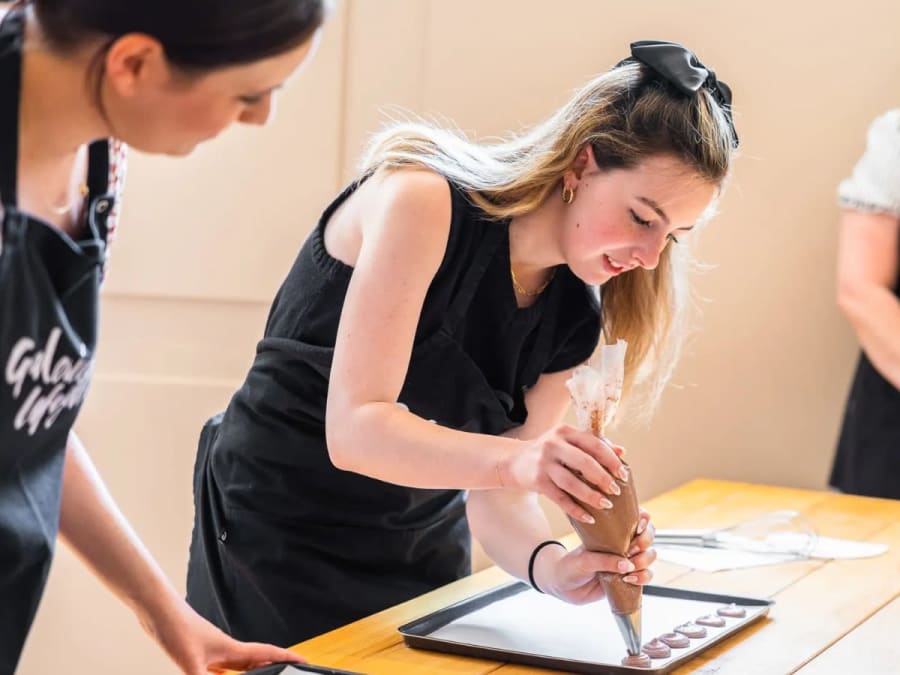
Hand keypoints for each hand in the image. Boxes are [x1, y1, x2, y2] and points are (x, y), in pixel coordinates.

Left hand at [140, 597, 306, 673]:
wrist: (158, 611)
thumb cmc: (176, 628)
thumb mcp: (190, 663)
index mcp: (232, 650)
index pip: (268, 655)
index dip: (289, 658)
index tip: (306, 661)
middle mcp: (227, 650)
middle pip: (259, 662)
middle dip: (276, 667)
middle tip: (291, 672)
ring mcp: (215, 651)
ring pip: (242, 666)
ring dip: (255, 672)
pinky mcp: (201, 654)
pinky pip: (224, 669)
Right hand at [502, 424, 628, 522]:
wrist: (515, 461)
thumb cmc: (549, 452)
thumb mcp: (568, 441)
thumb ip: (593, 445)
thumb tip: (622, 452)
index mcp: (565, 432)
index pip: (594, 444)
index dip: (611, 460)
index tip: (623, 474)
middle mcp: (553, 445)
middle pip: (584, 463)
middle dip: (603, 478)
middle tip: (616, 491)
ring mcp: (543, 463)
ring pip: (572, 483)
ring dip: (591, 496)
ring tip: (606, 505)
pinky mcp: (537, 481)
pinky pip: (560, 498)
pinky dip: (575, 510)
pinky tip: (588, 518)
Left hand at [535, 508, 655, 604]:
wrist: (564, 586)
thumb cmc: (571, 565)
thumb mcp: (584, 560)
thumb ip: (604, 561)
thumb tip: (627, 565)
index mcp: (611, 531)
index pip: (635, 517)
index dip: (643, 519)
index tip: (637, 527)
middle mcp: (622, 543)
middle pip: (648, 535)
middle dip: (645, 542)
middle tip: (631, 550)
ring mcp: (627, 560)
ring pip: (650, 556)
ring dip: (644, 560)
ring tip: (629, 568)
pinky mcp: (629, 577)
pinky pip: (646, 575)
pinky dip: (644, 577)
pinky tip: (629, 580)